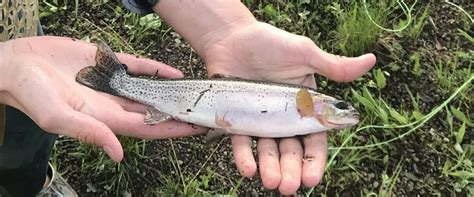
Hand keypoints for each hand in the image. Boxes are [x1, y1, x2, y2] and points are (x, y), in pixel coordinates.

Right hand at [0, 36, 205, 161]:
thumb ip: (89, 132)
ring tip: (196, 93)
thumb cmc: (30, 94)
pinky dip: (156, 69)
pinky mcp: (106, 63)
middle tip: (205, 111)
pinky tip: (174, 72)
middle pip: (153, 111)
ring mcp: (111, 83)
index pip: (148, 127)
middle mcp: (113, 103)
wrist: (15, 65)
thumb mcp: (58, 117)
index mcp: (105, 118)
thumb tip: (118, 154)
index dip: (172, 129)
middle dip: (178, 112)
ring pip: (149, 89)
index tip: (197, 128)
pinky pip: (137, 67)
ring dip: (171, 92)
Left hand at [203, 22, 375, 193]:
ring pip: (267, 150)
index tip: (312, 179)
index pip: (314, 138)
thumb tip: (371, 60)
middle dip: (291, 170)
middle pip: (290, 150)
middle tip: (288, 187)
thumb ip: (334, 66)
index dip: (314, 160)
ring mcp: (260, 120)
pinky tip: (248, 169)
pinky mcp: (236, 120)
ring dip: (270, 168)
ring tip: (270, 182)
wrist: (231, 37)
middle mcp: (283, 117)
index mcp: (305, 106)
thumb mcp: (305, 53)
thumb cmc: (270, 43)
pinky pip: (240, 141)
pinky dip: (244, 156)